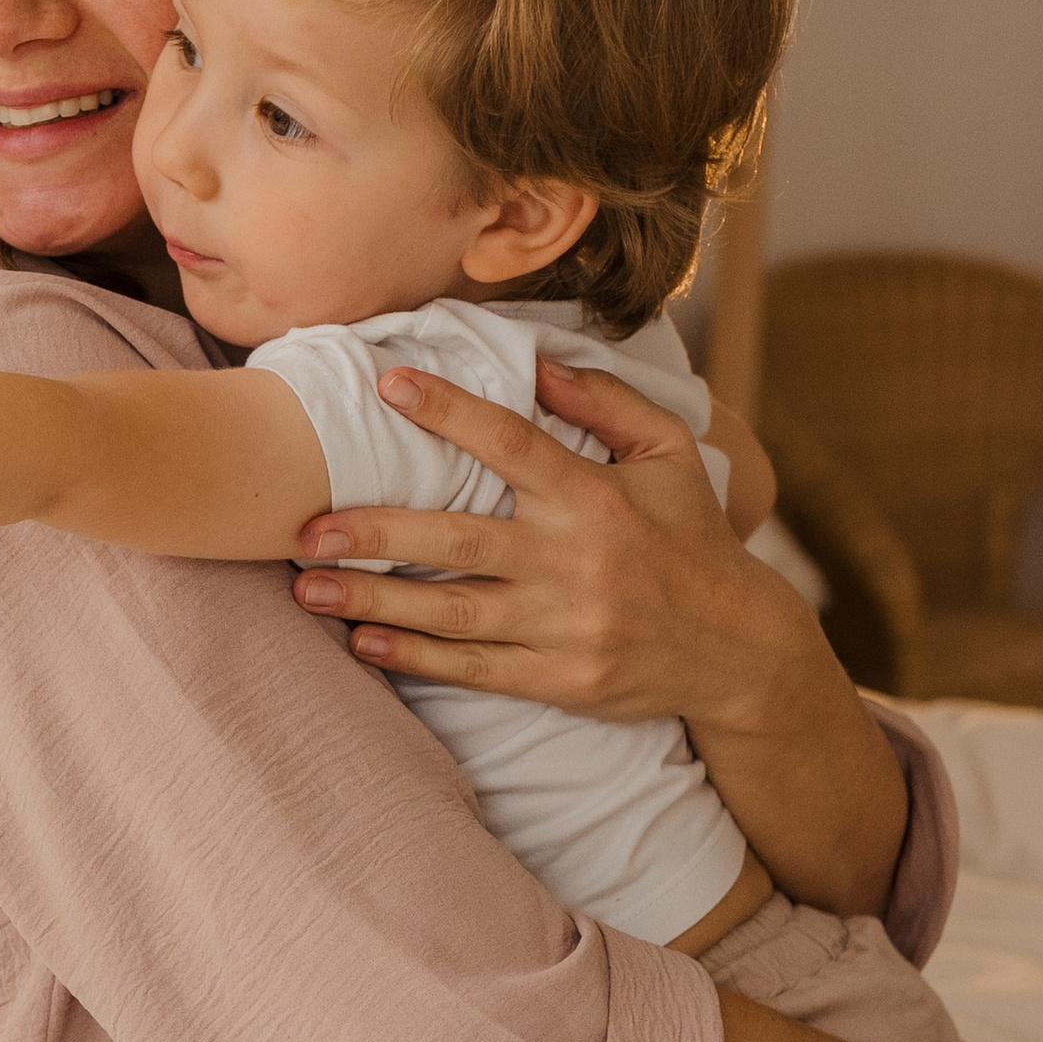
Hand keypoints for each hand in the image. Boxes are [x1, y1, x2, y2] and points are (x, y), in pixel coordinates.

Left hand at [290, 355, 804, 728]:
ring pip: (450, 611)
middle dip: (376, 533)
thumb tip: (538, 362)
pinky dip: (413, 657)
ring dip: (371, 600)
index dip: (447, 411)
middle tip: (305, 526)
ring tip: (304, 590)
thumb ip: (608, 403)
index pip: (510, 442)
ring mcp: (563, 626)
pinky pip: (472, 668)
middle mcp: (572, 561)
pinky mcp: (558, 680)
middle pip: (456, 541)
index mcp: (594, 497)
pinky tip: (360, 643)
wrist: (738, 650)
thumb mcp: (671, 457)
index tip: (387, 385)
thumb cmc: (694, 540)